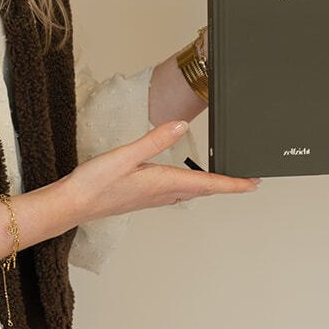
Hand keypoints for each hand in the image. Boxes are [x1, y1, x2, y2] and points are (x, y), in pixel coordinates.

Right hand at [65, 120, 258, 222]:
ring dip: (209, 187)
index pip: (208, 183)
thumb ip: (154, 140)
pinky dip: (190, 187)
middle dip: (227, 185)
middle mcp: (162, 193)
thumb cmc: (94, 182)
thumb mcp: (125, 155)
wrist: (73, 204)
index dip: (234, 183)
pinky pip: (175, 193)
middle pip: (203, 190)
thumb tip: (180, 125)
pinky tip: (184, 182)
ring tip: (223, 180)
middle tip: (247, 181)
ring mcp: (152, 197)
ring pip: (190, 192)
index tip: (254, 182)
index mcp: (162, 182)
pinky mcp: (142, 197)